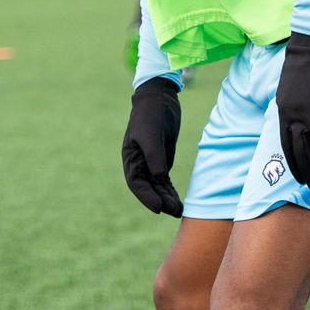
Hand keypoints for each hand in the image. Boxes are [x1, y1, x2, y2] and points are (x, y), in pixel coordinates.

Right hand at [122, 77, 182, 215]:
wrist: (159, 98)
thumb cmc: (151, 114)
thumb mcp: (151, 133)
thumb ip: (154, 154)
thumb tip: (159, 176)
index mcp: (130, 157)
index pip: (136, 182)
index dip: (146, 197)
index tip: (158, 208)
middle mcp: (138, 163)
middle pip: (148, 188)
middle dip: (160, 201)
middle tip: (175, 211)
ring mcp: (149, 162)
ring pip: (157, 186)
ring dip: (166, 199)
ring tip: (179, 211)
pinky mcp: (161, 160)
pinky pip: (164, 181)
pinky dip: (170, 191)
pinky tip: (178, 201)